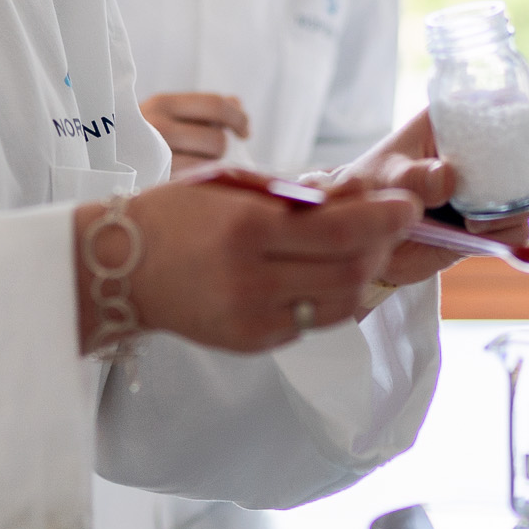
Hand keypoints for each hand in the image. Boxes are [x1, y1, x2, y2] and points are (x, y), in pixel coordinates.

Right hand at [72, 175, 419, 354]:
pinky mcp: (253, 343)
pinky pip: (312, 322)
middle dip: (381, 248)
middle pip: (348, 271)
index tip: (409, 206)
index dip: (384, 219)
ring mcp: (252, 318)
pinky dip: (331, 297)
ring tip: (364, 249)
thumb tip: (361, 198)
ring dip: (363, 275)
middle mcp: (250, 279)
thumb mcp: (232, 186)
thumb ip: (296, 195)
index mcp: (245, 229)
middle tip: (392, 225)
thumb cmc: (177, 214)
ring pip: (339, 304)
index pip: (338, 229)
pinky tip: (328, 274)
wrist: (120, 268)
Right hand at [140, 92, 249, 174]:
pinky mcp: (154, 182)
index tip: (245, 131)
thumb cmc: (141, 136)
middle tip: (216, 155)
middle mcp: (156, 126)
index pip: (216, 104)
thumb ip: (203, 108)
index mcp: (163, 103)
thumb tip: (237, 103)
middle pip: (217, 139)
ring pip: (208, 166)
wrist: (97, 159)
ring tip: (199, 168)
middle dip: (225, 149)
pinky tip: (193, 182)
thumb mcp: (165, 113)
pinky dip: (201, 183)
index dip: (239, 117)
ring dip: (213, 169)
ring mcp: (154, 156)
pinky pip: (194, 185)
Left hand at [328, 100, 528, 287]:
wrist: (358, 238)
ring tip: (480, 221)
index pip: (516, 107)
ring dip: (523, 206)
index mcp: (458, 121)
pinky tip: (479, 235)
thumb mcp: (384, 176)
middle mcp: (481, 152)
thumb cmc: (367, 189)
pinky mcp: (487, 224)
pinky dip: (509, 234)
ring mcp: (487, 188)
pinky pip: (517, 228)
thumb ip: (411, 177)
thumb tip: (447, 176)